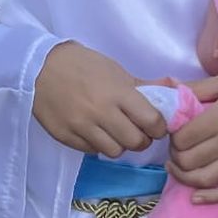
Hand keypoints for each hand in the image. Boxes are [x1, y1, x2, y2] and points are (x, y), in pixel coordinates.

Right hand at [32, 41, 167, 156]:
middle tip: (137, 131)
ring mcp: (82, 127)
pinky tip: (96, 132)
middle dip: (142, 139)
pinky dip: (99, 145)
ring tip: (116, 133)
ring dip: (120, 145)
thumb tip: (176, 87)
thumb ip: (146, 84)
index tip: (155, 125)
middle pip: (135, 142)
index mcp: (118, 93)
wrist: (41, 67)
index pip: (151, 121)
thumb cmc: (84, 66)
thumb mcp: (117, 71)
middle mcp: (102, 113)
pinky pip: (92, 151)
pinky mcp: (66, 138)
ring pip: (115, 152)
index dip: (159, 127)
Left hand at [167, 59, 217, 204]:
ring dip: (184, 177)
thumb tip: (169, 91)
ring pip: (204, 179)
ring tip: (179, 168)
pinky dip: (212, 198)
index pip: (182, 138)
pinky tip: (196, 198)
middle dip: (175, 156)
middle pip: (188, 160)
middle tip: (176, 147)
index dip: (171, 136)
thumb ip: (197, 88)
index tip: (173, 130)